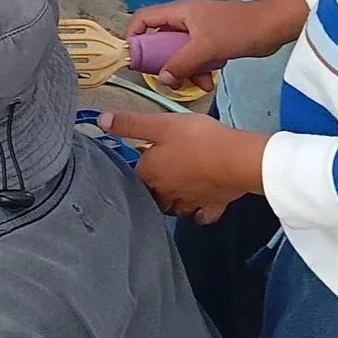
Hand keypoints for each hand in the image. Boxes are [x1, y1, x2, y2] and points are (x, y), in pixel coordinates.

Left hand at [100, 110, 267, 223]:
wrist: (237, 159)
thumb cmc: (197, 139)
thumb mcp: (160, 124)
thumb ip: (131, 124)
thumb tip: (101, 121)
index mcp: (151, 174)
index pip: (135, 178)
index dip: (137, 170)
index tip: (140, 163)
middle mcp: (167, 193)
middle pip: (153, 198)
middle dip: (152, 192)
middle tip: (154, 182)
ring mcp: (191, 202)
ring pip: (175, 209)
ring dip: (172, 204)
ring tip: (172, 195)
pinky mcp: (214, 206)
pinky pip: (203, 215)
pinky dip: (199, 214)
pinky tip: (200, 211)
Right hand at [126, 0, 298, 81]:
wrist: (271, 27)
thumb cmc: (238, 29)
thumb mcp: (205, 48)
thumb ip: (181, 64)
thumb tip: (163, 79)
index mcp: (177, 13)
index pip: (143, 19)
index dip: (133, 36)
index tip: (135, 59)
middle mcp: (183, 20)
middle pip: (159, 41)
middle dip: (163, 62)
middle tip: (168, 79)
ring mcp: (197, 32)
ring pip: (177, 54)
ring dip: (183, 71)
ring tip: (196, 84)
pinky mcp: (210, 42)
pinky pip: (194, 59)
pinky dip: (198, 71)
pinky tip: (209, 81)